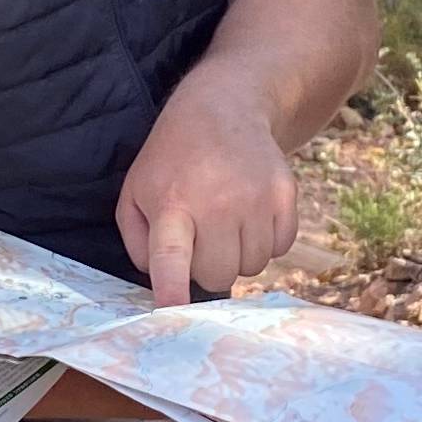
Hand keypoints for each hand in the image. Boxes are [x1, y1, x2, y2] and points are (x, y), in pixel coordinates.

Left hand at [115, 69, 297, 308]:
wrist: (224, 109)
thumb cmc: (172, 161)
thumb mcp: (135, 193)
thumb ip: (138, 243)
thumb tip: (163, 282)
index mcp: (171, 205)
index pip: (170, 256)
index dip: (172, 289)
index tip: (171, 312)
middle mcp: (216, 203)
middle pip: (219, 276)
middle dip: (209, 267)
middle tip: (202, 237)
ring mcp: (255, 198)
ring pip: (252, 267)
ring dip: (238, 254)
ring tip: (226, 221)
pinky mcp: (285, 194)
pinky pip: (280, 248)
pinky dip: (266, 241)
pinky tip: (251, 213)